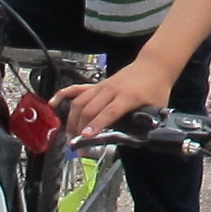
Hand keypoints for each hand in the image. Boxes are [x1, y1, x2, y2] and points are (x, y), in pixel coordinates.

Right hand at [58, 58, 174, 137]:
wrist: (154, 65)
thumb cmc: (156, 88)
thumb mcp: (157, 108)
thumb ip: (146, 124)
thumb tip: (136, 141)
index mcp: (128, 96)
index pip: (110, 112)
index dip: (97, 125)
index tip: (86, 137)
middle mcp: (112, 90)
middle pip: (90, 108)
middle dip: (80, 128)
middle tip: (77, 145)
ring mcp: (103, 86)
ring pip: (81, 101)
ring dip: (72, 119)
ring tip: (70, 135)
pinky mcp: (98, 84)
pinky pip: (77, 89)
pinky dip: (63, 95)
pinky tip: (53, 103)